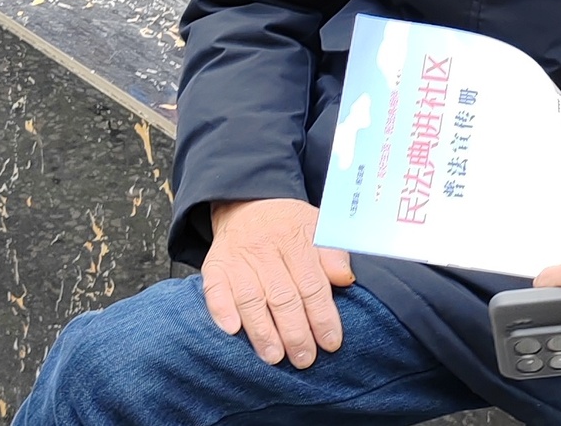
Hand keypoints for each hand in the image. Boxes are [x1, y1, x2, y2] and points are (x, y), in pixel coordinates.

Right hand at [201, 198, 355, 366]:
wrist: (248, 202)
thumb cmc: (288, 223)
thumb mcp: (318, 226)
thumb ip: (333, 254)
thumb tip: (345, 278)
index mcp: (296, 240)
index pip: (312, 284)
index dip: (322, 316)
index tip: (331, 342)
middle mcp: (266, 249)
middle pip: (283, 296)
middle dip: (296, 333)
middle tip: (305, 359)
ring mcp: (239, 259)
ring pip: (251, 299)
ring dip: (262, 331)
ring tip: (275, 356)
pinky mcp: (215, 266)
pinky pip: (215, 290)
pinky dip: (222, 310)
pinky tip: (232, 329)